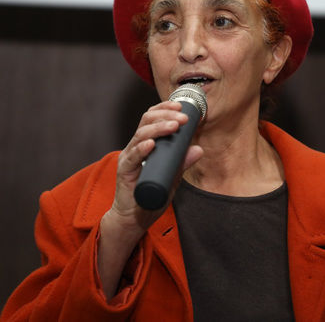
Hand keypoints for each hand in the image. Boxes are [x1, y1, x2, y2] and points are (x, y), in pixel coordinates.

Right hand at [98, 101, 202, 298]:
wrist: (135, 217)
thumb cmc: (151, 195)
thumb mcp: (172, 177)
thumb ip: (182, 162)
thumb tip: (199, 149)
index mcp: (145, 144)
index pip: (152, 119)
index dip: (165, 109)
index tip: (181, 106)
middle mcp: (135, 147)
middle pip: (146, 122)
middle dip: (165, 115)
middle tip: (182, 117)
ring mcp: (129, 158)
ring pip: (140, 135)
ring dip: (158, 128)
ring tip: (173, 126)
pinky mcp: (124, 171)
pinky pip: (132, 157)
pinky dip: (142, 149)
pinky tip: (151, 144)